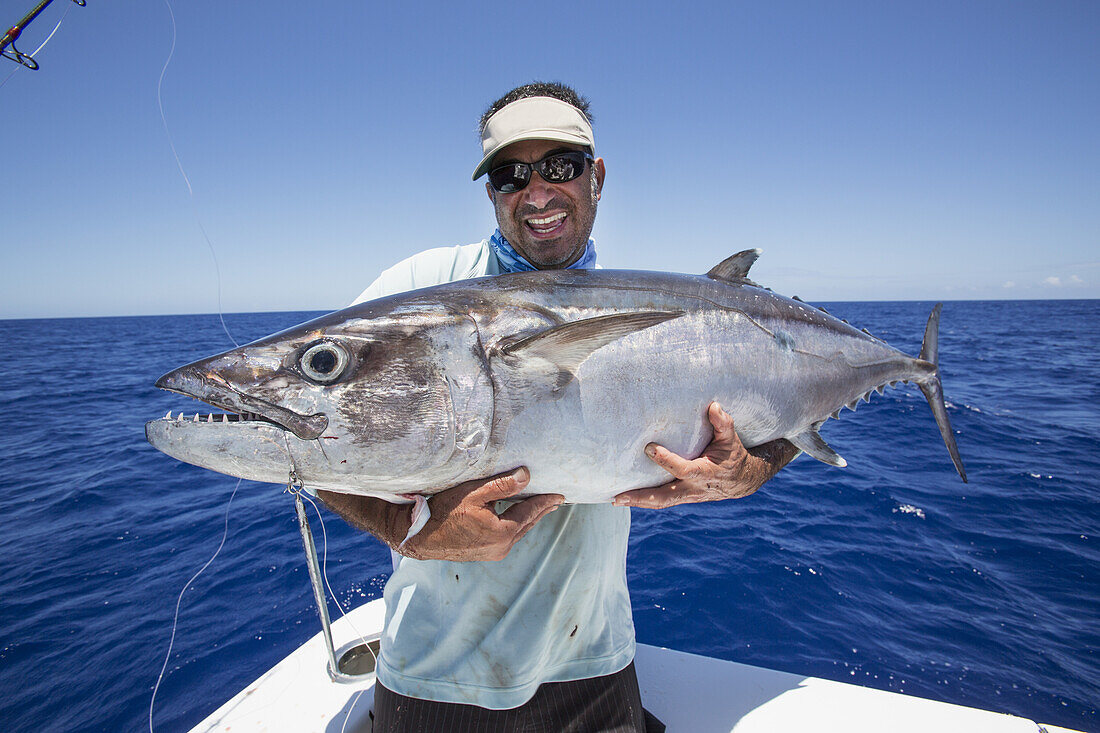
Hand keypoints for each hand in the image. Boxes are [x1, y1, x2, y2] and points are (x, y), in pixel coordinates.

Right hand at [319, 468, 562, 561]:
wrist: (420, 537)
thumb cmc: (444, 511)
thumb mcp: (473, 492)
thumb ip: (502, 485)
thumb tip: (527, 476)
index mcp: (503, 532)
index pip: (531, 512)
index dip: (546, 501)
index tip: (560, 495)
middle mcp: (502, 546)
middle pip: (528, 525)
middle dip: (541, 511)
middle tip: (556, 501)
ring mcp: (493, 553)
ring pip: (518, 533)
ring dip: (529, 520)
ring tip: (539, 509)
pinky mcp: (484, 554)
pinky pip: (507, 538)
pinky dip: (515, 526)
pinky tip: (515, 520)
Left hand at [613, 402, 797, 508]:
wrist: (742, 481)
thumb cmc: (733, 455)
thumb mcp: (732, 439)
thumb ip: (723, 423)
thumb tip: (713, 406)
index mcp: (705, 473)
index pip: (683, 469)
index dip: (667, 460)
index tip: (649, 448)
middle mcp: (693, 488)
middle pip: (665, 497)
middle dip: (641, 497)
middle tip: (618, 496)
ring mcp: (686, 495)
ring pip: (660, 503)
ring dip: (637, 502)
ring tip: (614, 499)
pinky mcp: (681, 496)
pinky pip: (660, 501)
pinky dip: (643, 501)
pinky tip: (625, 497)